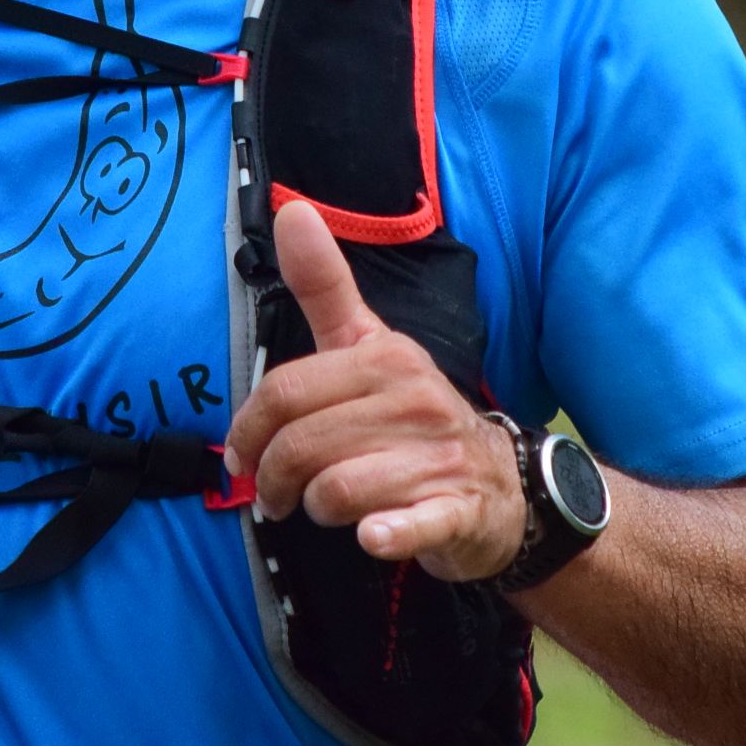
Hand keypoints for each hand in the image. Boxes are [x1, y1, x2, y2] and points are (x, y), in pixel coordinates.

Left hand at [222, 201, 525, 581]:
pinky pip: (410, 527)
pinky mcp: (457, 513)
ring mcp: (440, 460)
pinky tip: (372, 536)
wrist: (503, 485)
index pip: (286, 392)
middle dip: (273, 478)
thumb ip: (325, 285)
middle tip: (274, 494)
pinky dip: (386, 534)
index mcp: (386, 359)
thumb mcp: (370, 346)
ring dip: (316, 507)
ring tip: (323, 505)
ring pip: (338, 489)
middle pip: (303, 444)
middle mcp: (415, 402)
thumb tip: (293, 209)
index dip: (249, 430)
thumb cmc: (414, 416)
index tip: (242, 456)